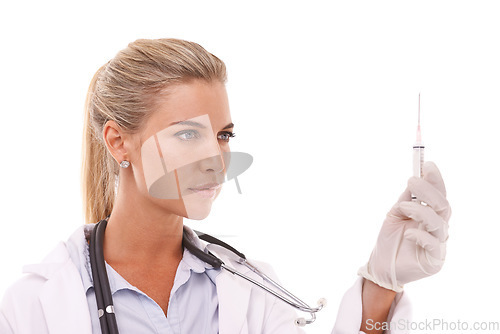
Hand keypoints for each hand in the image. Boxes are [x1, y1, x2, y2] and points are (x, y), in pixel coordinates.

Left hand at [358, 161, 450, 291]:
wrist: (380, 265)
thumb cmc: (389, 239)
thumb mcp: (394, 214)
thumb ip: (405, 199)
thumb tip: (413, 180)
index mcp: (430, 215)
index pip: (439, 195)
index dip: (435, 180)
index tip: (427, 164)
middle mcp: (437, 227)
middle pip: (443, 205)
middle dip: (428, 190)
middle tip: (412, 181)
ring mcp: (438, 243)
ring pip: (439, 222)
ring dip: (420, 210)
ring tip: (403, 205)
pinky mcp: (434, 260)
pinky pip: (434, 244)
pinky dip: (421, 235)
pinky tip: (408, 232)